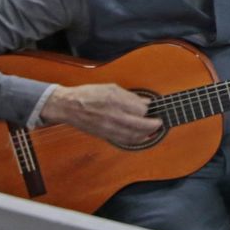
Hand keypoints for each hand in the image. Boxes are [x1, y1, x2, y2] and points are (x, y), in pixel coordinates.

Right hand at [40, 83, 162, 145]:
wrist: (68, 106)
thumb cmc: (88, 94)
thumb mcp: (111, 88)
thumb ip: (129, 96)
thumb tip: (145, 103)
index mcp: (115, 101)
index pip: (140, 109)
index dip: (148, 109)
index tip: (151, 107)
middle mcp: (113, 116)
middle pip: (141, 124)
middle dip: (154, 124)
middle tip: (160, 121)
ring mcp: (109, 128)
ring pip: (134, 135)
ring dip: (147, 134)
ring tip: (155, 130)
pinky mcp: (105, 135)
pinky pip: (124, 140)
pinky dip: (137, 140)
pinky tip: (143, 137)